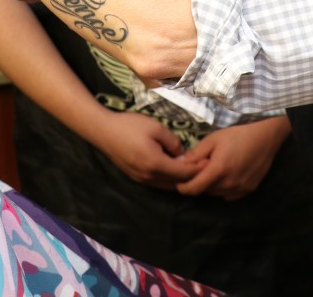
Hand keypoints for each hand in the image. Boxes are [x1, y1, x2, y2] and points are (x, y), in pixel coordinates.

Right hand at [90, 111, 204, 189]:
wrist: (103, 131)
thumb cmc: (129, 126)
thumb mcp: (156, 127)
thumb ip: (173, 142)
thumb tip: (182, 154)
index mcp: (155, 164)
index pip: (183, 173)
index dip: (198, 169)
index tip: (209, 162)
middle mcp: (149, 177)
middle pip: (176, 183)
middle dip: (191, 177)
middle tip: (204, 167)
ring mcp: (141, 179)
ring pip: (167, 185)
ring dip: (179, 179)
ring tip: (191, 168)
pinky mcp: (136, 177)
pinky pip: (157, 183)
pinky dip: (168, 179)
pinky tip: (174, 168)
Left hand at [174, 117, 289, 199]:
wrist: (265, 138)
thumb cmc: (237, 135)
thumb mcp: (213, 139)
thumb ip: (196, 154)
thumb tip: (179, 163)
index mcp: (219, 169)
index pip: (195, 188)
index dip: (183, 188)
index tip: (178, 183)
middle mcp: (229, 183)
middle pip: (205, 190)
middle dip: (199, 182)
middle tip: (199, 169)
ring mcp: (240, 188)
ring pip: (217, 193)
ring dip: (211, 185)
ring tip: (214, 169)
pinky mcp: (248, 190)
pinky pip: (229, 195)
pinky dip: (223, 188)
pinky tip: (226, 175)